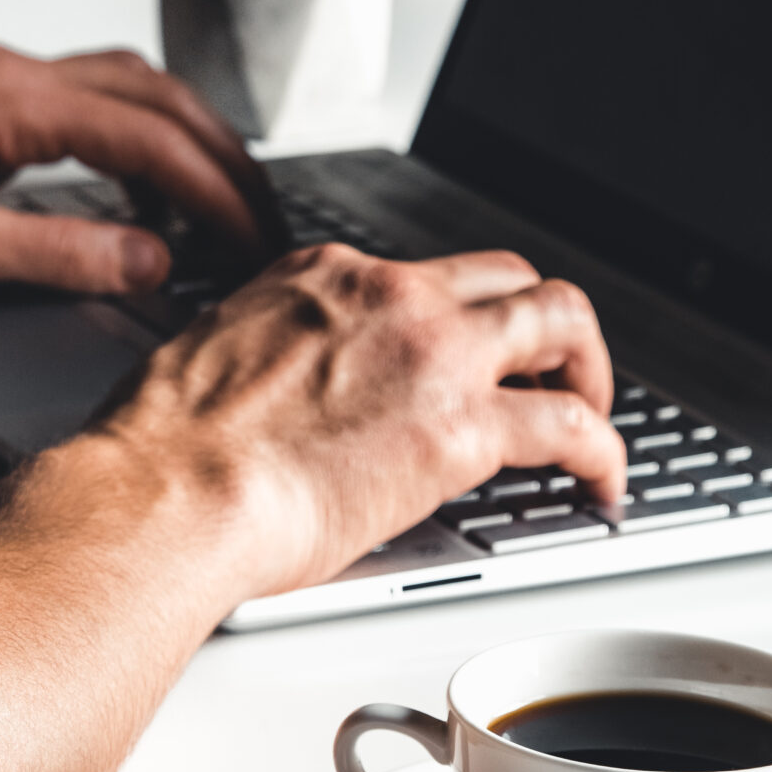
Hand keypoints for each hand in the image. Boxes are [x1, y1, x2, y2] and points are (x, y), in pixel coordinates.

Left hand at [0, 43, 266, 291]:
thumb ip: (61, 253)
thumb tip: (150, 259)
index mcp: (8, 97)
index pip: (150, 137)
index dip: (216, 191)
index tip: (254, 236)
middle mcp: (8, 71)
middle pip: (155, 96)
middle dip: (219, 156)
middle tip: (260, 216)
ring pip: (123, 91)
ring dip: (179, 142)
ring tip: (214, 207)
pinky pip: (83, 105)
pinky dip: (129, 143)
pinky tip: (134, 192)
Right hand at [90, 243, 627, 601]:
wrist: (165, 495)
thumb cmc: (164, 452)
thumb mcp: (215, 361)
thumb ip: (271, 361)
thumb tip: (282, 399)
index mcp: (322, 277)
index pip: (423, 277)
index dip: (457, 322)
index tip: (462, 360)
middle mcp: (388, 295)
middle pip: (509, 279)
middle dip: (543, 329)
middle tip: (551, 378)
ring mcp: (433, 353)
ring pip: (562, 320)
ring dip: (590, 369)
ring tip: (593, 419)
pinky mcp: (462, 428)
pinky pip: (573, 426)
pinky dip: (606, 453)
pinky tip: (603, 484)